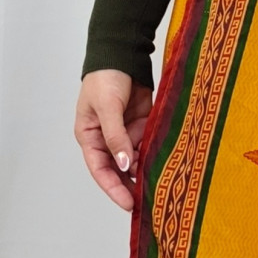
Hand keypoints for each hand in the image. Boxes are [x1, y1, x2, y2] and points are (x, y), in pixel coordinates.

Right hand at [75, 69, 153, 211]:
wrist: (123, 53)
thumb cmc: (105, 77)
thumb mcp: (107, 107)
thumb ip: (115, 136)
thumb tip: (122, 165)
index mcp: (90, 137)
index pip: (101, 170)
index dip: (114, 188)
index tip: (129, 204)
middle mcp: (107, 139)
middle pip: (118, 171)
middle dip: (131, 186)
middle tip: (148, 203)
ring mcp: (126, 134)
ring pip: (135, 161)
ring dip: (146, 171)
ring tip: (161, 187)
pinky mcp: (142, 126)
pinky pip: (148, 146)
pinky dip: (155, 156)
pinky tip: (167, 167)